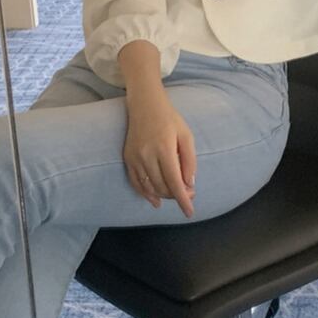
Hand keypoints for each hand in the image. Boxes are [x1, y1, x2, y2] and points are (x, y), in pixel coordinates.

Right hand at [123, 89, 196, 217]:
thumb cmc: (170, 119)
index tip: (190, 212)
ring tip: (175, 194)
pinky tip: (155, 200)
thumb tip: (189, 184)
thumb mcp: (186, 135)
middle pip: (162, 187)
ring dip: (163, 195)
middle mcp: (147, 155)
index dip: (183, 200)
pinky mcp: (127, 158)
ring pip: (149, 187)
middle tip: (189, 193)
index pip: (174, 182)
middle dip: (176, 195)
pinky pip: (136, 182)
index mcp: (164, 149)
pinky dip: (145, 194)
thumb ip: (189, 160)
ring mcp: (135, 157)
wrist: (145, 105)